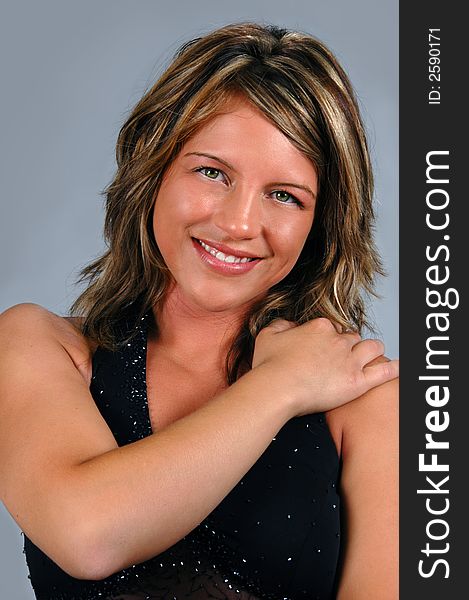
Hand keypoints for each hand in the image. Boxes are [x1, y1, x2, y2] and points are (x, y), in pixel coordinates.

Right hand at [252, 317, 398, 415]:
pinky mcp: (357, 382)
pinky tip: (399, 367)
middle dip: (351, 346)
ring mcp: (350, 361)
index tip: (323, 348)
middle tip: (344, 357)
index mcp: (320, 327)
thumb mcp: (267, 335)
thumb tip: (290, 325)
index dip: (330, 338)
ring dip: (372, 351)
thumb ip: (281, 326)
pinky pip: (384, 372)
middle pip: (353, 338)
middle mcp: (338, 340)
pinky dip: (393, 368)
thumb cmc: (269, 365)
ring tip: (371, 357)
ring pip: (372, 348)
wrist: (277, 388)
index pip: (333, 328)